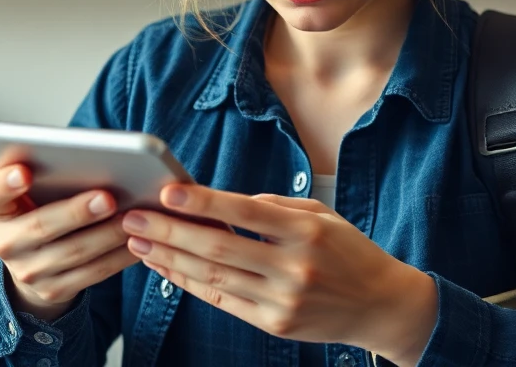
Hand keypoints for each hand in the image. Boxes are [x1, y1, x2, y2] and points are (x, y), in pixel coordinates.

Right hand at [0, 164, 139, 320]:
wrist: (33, 261)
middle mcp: (5, 242)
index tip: (24, 172)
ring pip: (73, 252)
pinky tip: (138, 240)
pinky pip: (92, 273)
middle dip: (77, 212)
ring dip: (107, 235)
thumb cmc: (38, 208)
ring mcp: (28, 271)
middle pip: (40, 227)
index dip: (5, 183)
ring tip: (134, 217)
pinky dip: (118, 256)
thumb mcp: (29, 190)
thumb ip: (44, 171)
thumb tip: (88, 153)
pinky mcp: (54, 290)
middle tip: (108, 197)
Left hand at [121, 184, 437, 365]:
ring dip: (170, 259)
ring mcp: (283, 299)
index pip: (245, 212)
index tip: (168, 190)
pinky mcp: (275, 325)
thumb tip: (220, 202)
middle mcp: (293, 267)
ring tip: (138, 242)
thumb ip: (273, 207)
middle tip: (134, 217)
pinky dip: (190, 283)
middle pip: (219, 247)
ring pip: (214, 277)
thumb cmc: (348, 252)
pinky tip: (166, 268)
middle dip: (170, 231)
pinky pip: (223, 300)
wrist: (380, 305)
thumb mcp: (321, 216)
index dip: (204, 202)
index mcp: (306, 231)